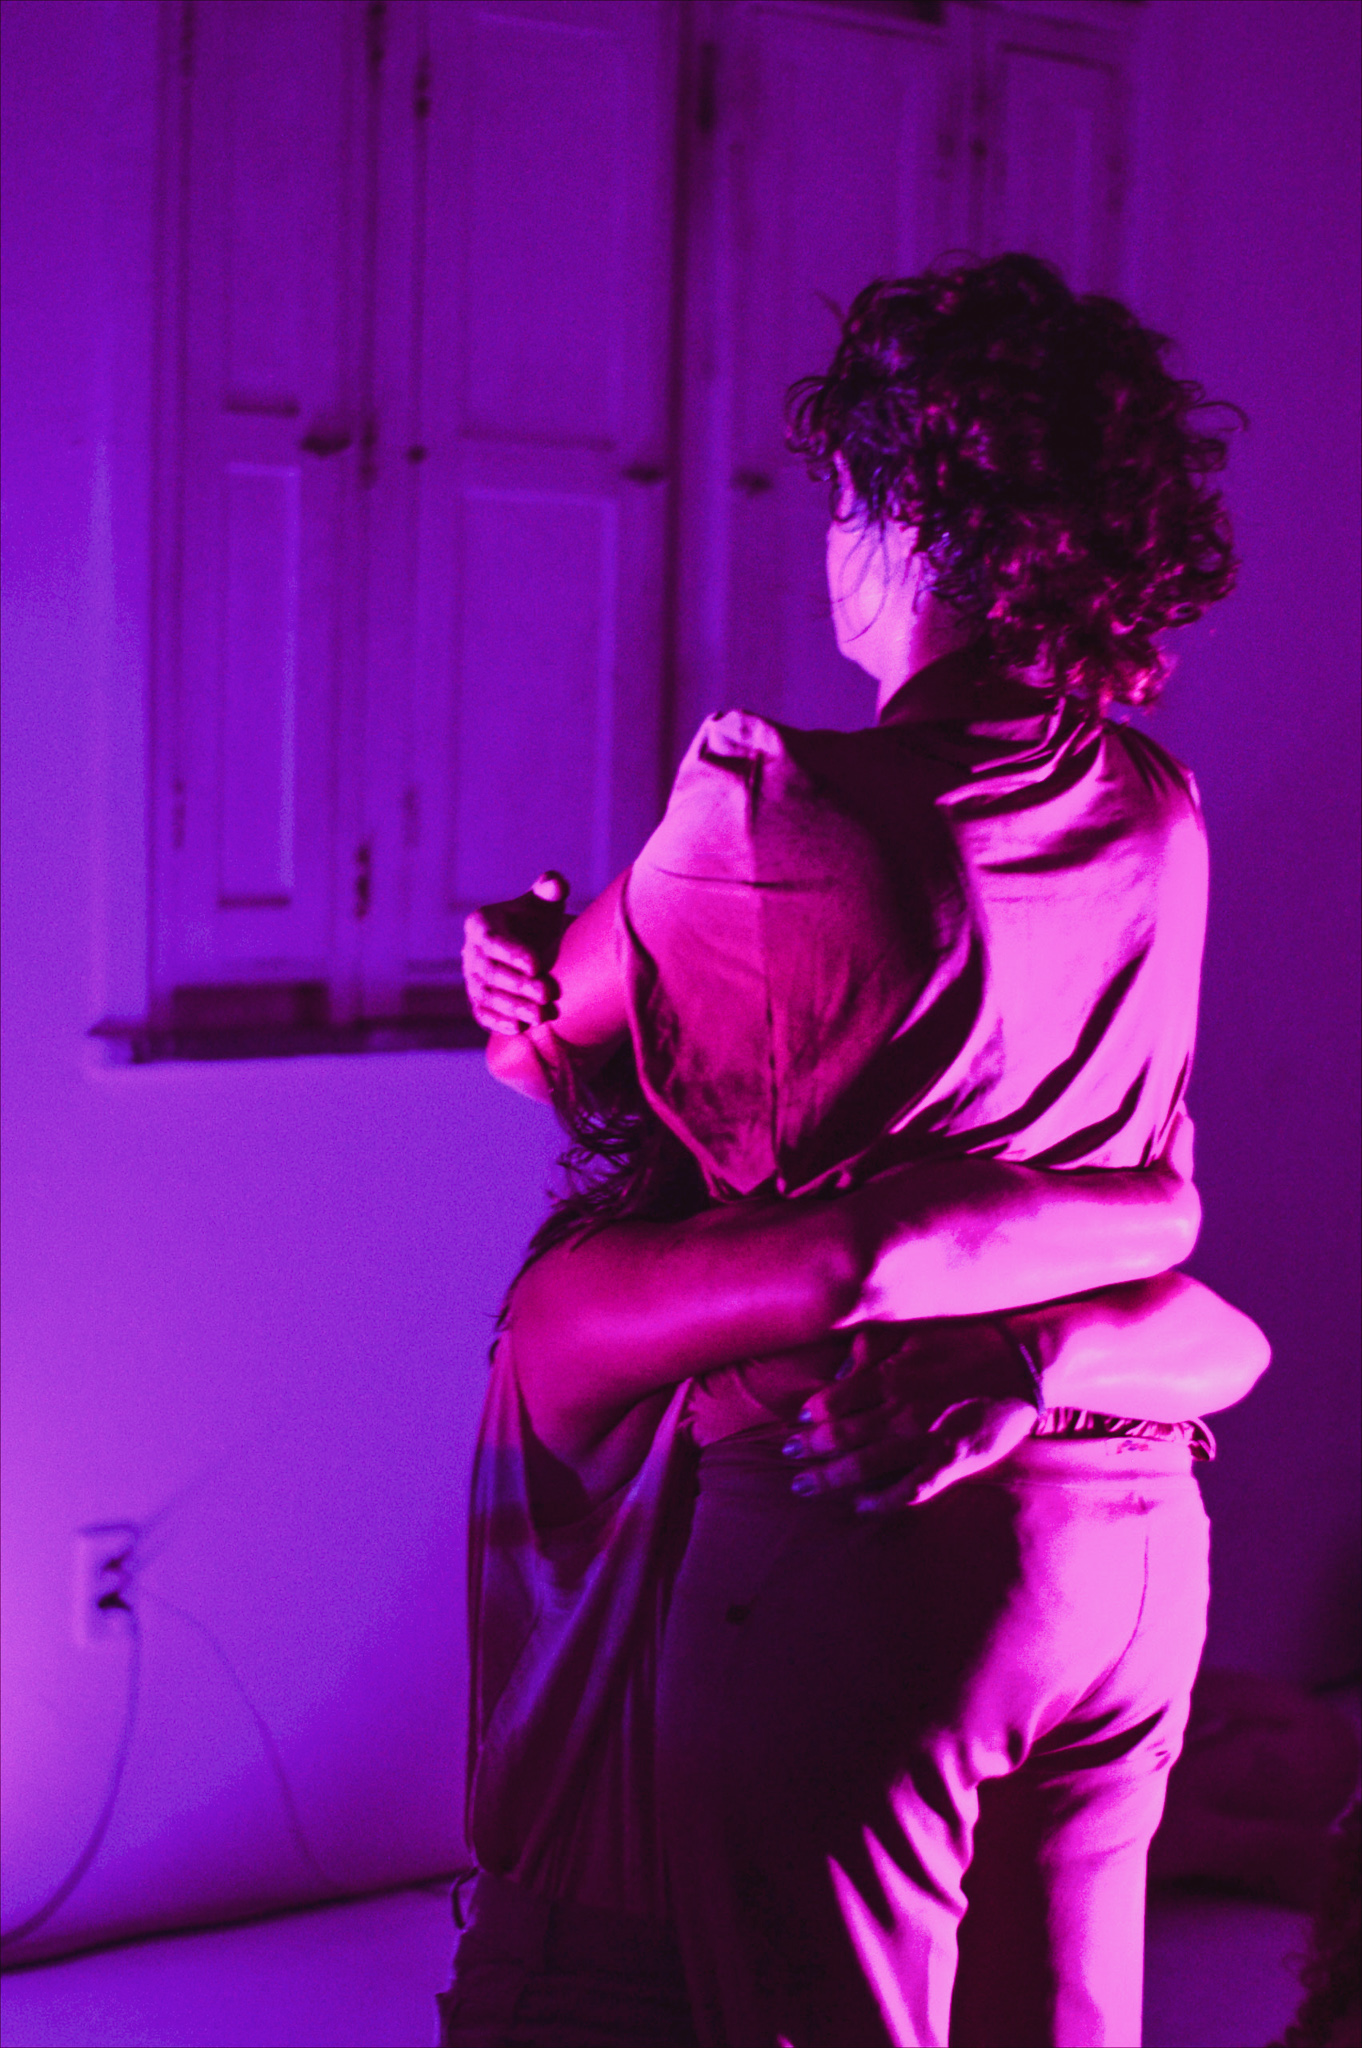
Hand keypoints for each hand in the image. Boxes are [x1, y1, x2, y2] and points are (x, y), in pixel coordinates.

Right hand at [462, 873, 570, 1035]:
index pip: (492, 941)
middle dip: (518, 986)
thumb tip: (555, 884)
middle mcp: (471, 953)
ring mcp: (473, 980)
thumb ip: (550, 888)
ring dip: (513, 1008)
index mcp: (482, 925)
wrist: (537, 947)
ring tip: (541, 1016)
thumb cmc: (540, 921)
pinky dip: (499, 1023)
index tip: (537, 965)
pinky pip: (483, 1015)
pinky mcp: (478, 1002)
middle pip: (490, 973)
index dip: (512, 953)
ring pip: (487, 997)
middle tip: (548, 993)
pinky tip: (520, 1028)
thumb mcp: (545, 902)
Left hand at [784, 1320, 1037, 1512]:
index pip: (834, 1402)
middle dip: (809, 1450)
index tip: (796, 1424)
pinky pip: (911, 1489)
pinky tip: (861, 1507)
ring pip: (865, 1465)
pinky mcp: (952, 1460)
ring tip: (804, 1486)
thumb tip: (840, 1371)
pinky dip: (882, 1501)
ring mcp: (926, 1437)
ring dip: (830, 1478)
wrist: (1023, 1362)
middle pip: (841, 1437)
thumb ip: (873, 1350)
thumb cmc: (965, 1343)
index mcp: (891, 1376)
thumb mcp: (912, 1334)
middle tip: (788, 1459)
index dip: (810, 1416)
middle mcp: (902, 1408)